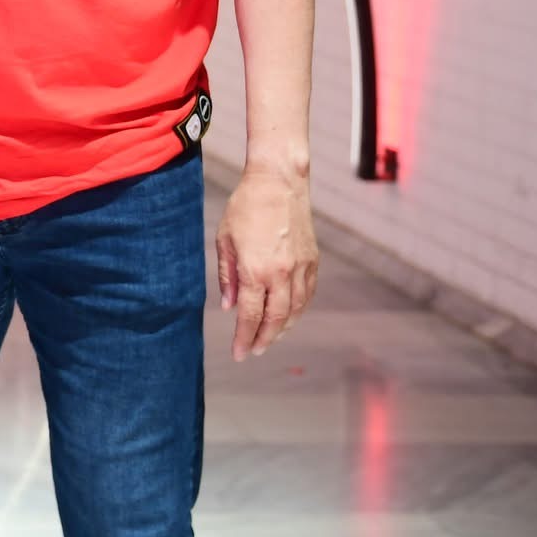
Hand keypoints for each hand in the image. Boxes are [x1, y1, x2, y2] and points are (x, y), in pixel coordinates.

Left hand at [215, 165, 317, 360]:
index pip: (249, 315)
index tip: (238, 354)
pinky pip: (307, 294)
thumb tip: (227, 306)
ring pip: (295, 310)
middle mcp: (281, 273)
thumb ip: (227, 275)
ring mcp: (300, 268)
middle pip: (275, 319)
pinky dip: (298, 310)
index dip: (243, 337)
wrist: (279, 182)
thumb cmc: (245, 207)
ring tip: (269, 339)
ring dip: (283, 329)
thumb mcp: (224, 239)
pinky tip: (288, 317)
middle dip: (263, 340)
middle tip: (253, 351)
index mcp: (255, 270)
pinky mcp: (313, 260)